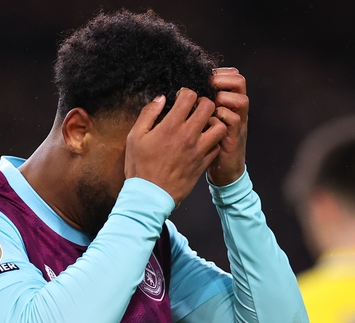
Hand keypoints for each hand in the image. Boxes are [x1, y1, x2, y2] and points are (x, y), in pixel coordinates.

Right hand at [125, 88, 226, 204]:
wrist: (150, 196)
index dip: (186, 93)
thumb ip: (148, 114)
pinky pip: (217, 145)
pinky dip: (213, 140)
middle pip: (209, 107)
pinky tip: (203, 141)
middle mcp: (188, 136)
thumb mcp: (135, 137)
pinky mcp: (203, 163)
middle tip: (195, 108)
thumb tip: (160, 98)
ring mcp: (199, 150)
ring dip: (213, 121)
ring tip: (203, 124)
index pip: (190, 97)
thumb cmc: (140, 167)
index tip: (181, 98)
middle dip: (203, 102)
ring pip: (219, 126)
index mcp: (171, 126)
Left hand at [207, 67, 247, 185]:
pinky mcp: (235, 136)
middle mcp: (236, 109)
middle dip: (223, 79)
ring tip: (208, 103)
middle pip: (239, 81)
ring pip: (241, 99)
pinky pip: (233, 120)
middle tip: (207, 85)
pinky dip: (221, 116)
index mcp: (228, 102)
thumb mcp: (205, 120)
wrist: (222, 170)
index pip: (231, 76)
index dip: (220, 71)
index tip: (203, 75)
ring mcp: (238, 122)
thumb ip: (200, 104)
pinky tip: (208, 121)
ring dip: (223, 98)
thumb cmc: (208, 144)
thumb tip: (182, 90)